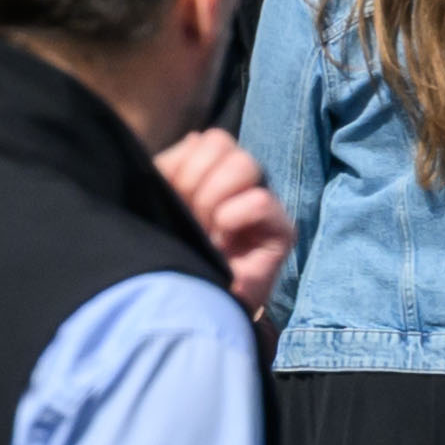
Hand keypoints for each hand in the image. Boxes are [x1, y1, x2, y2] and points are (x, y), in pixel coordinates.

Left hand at [158, 127, 288, 310]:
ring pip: (245, 163)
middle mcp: (240, 185)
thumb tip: (192, 139)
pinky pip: (262, 200)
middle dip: (194, 179)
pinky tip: (223, 237)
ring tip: (208, 226)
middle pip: (223, 143)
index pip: (208, 140)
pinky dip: (235, 215)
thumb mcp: (162, 207)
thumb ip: (170, 171)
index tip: (172, 196)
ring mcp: (262, 205)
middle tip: (190, 215)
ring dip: (214, 196)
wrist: (192, 305)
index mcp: (213, 175)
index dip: (183, 163)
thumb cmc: (176, 255)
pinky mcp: (281, 231)